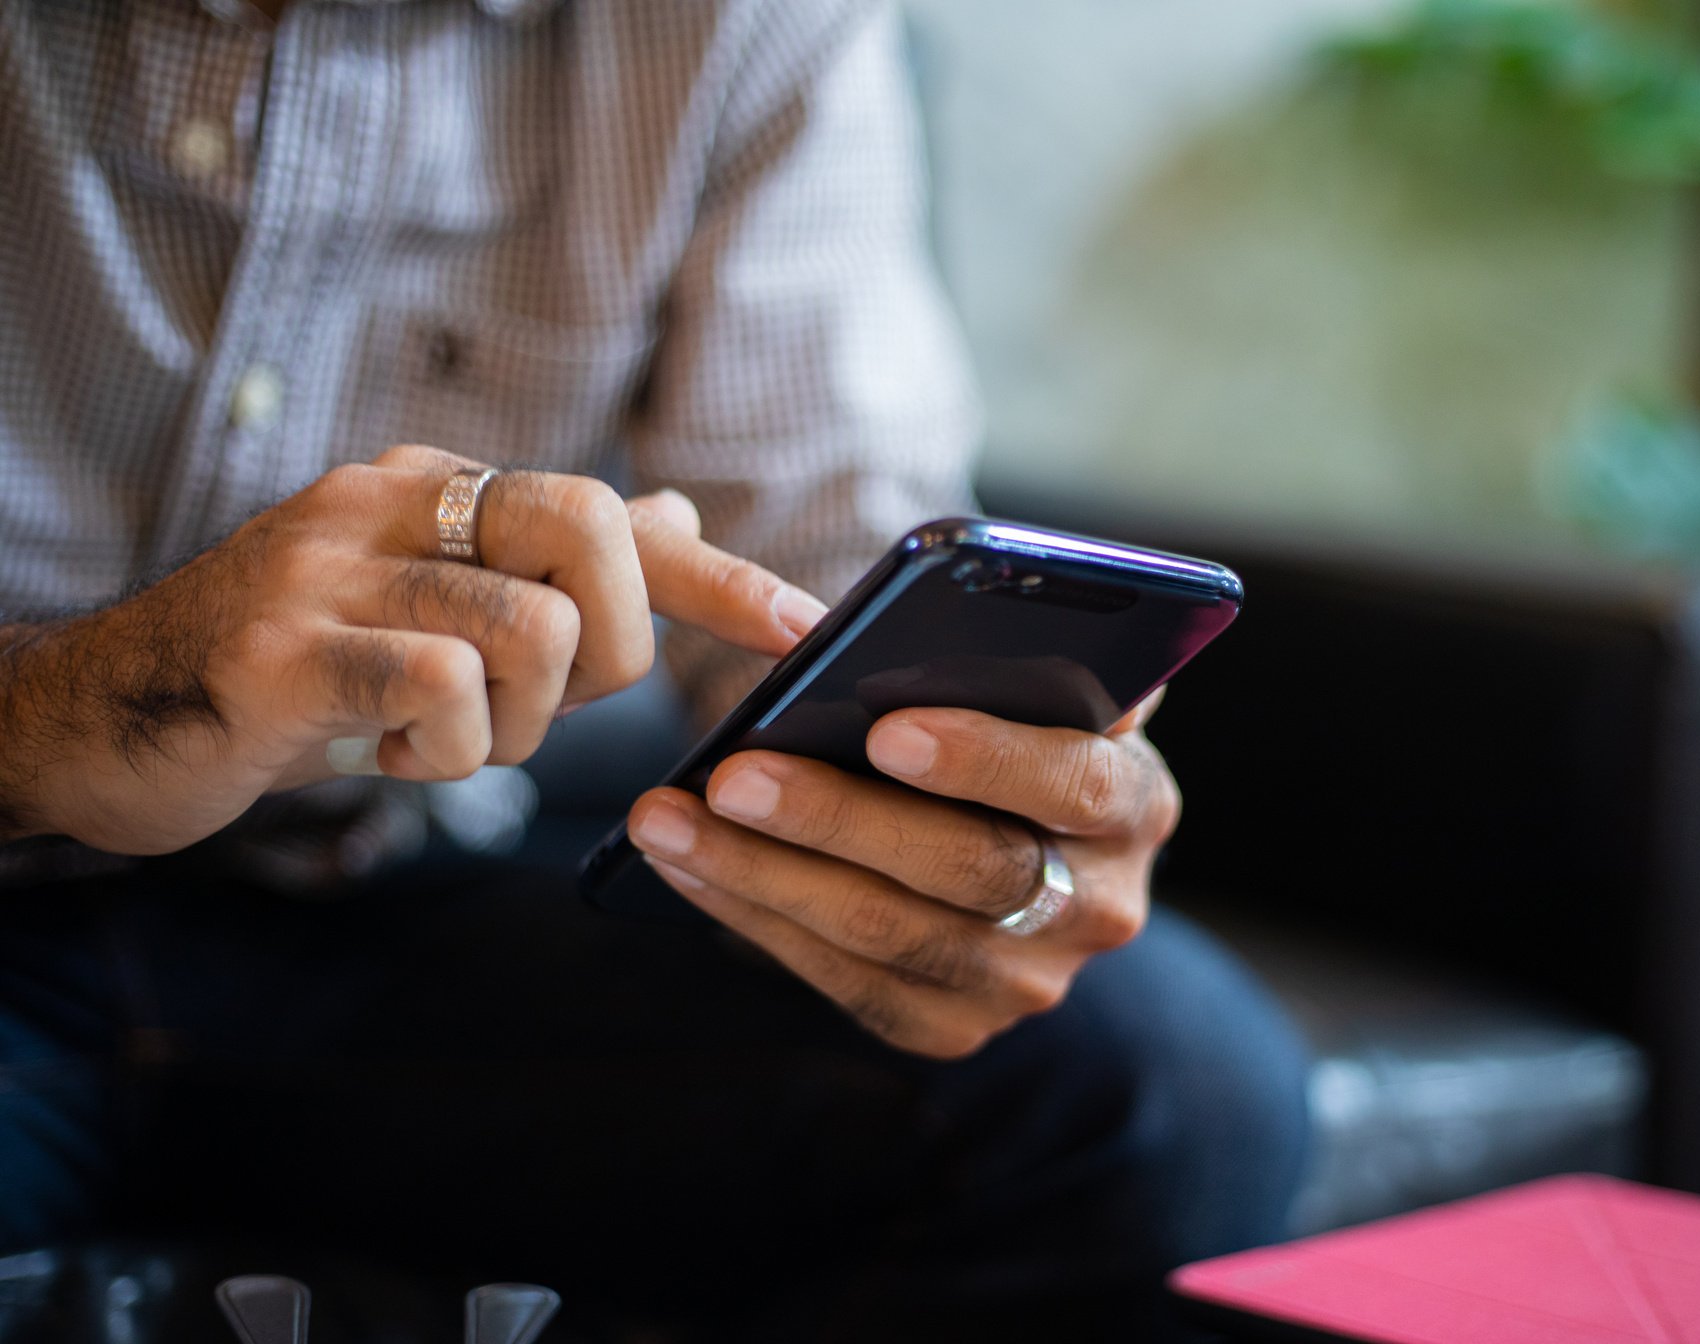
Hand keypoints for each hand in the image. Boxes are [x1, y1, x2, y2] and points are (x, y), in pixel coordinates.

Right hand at [0, 445, 823, 853]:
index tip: (802, 626)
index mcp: (438, 487)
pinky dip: (442, 756)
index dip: (720, 575)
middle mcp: (390, 501)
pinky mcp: (284, 647)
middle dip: (612, 650)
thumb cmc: (294, 669)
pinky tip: (380, 757)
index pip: (614, 514)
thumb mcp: (428, 608)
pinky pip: (442, 693)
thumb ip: (548, 567)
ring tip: (432, 739)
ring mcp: (331, 566)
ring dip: (512, 727)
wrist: (102, 717)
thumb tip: (673, 512)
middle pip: (592, 535)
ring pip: (533, 629)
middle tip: (537, 705)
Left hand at [626, 690, 1179, 1058]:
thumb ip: (1016, 652)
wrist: (1010, 830)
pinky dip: (757, 920)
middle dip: (839, 820)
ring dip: (764, 875)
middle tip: (734, 775)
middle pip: (967, 870)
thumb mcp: (1035, 678)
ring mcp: (1028, 982)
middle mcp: (1101, 907)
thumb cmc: (1008, 722)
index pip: (1077, 783)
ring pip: (889, 935)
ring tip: (668, 817)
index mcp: (1135, 801)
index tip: (887, 729)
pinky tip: (687, 865)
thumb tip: (933, 619)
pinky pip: (847, 982)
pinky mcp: (955, 1028)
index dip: (986, 759)